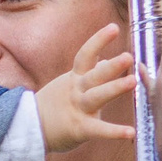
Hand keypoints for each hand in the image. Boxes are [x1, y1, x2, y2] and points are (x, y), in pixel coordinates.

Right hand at [33, 25, 144, 155]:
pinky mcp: (79, 129)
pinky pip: (98, 130)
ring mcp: (78, 109)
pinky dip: (115, 132)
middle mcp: (77, 90)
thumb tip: (104, 60)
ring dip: (114, 88)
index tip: (114, 27)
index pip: (86, 55)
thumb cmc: (53, 105)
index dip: (99, 41)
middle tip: (128, 57)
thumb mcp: (68, 84)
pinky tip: (131, 133)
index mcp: (75, 78)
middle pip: (94, 75)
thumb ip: (88, 72)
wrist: (28, 127)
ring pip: (97, 97)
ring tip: (133, 82)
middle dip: (111, 66)